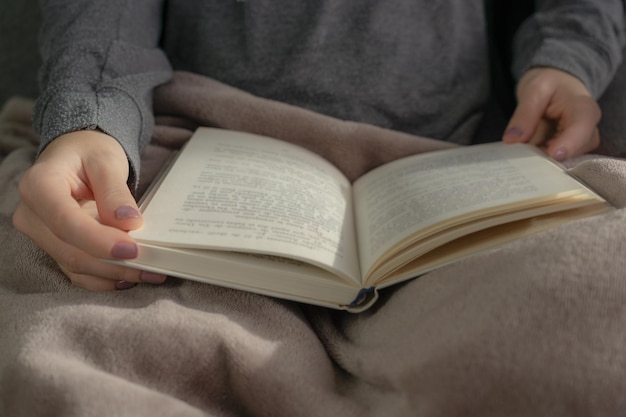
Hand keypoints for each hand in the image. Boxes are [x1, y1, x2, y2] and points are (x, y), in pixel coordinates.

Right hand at [13, 130, 166, 289]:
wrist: (76, 155)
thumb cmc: (88, 152)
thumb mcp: (106, 160)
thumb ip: (115, 191)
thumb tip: (129, 222)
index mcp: (39, 186)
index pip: (66, 222)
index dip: (99, 241)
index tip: (132, 250)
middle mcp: (32, 214)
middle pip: (70, 250)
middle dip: (112, 264)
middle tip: (152, 267)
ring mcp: (40, 234)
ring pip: (75, 265)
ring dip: (113, 274)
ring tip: (150, 272)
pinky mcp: (54, 247)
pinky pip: (77, 271)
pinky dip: (104, 278)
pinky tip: (130, 277)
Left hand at [502, 67, 600, 160]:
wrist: (558, 86)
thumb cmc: (550, 85)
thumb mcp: (534, 90)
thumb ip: (524, 114)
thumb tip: (512, 139)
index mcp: (584, 109)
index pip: (582, 128)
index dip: (570, 143)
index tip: (554, 155)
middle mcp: (588, 130)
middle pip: (572, 151)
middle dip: (546, 155)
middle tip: (521, 156)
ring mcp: (579, 145)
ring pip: (560, 160)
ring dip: (540, 158)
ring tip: (521, 151)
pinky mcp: (567, 153)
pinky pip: (553, 162)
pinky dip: (538, 161)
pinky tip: (525, 156)